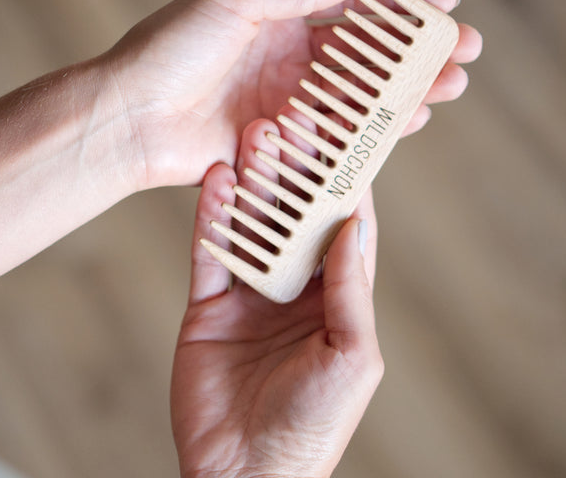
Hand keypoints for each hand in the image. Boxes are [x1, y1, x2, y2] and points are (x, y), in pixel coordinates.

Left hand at [108, 0, 480, 188]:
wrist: (131, 117)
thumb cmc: (170, 50)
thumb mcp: (235, 0)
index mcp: (280, 17)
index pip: (353, 5)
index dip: (401, 1)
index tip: (447, 1)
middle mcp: (290, 60)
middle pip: (368, 54)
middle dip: (418, 52)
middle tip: (465, 51)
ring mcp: (289, 103)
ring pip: (362, 96)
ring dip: (408, 92)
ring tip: (450, 87)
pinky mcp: (283, 142)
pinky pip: (337, 135)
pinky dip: (374, 130)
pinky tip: (409, 124)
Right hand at [171, 153, 380, 477]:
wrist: (244, 477)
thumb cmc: (313, 424)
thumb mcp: (351, 354)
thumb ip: (350, 289)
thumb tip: (356, 224)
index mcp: (336, 296)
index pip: (343, 225)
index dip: (342, 181)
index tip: (342, 136)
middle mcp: (295, 286)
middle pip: (295, 215)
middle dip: (295, 170)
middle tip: (289, 123)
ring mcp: (250, 292)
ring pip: (253, 224)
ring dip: (254, 182)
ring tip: (253, 138)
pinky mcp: (210, 303)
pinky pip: (211, 252)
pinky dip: (213, 216)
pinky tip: (216, 180)